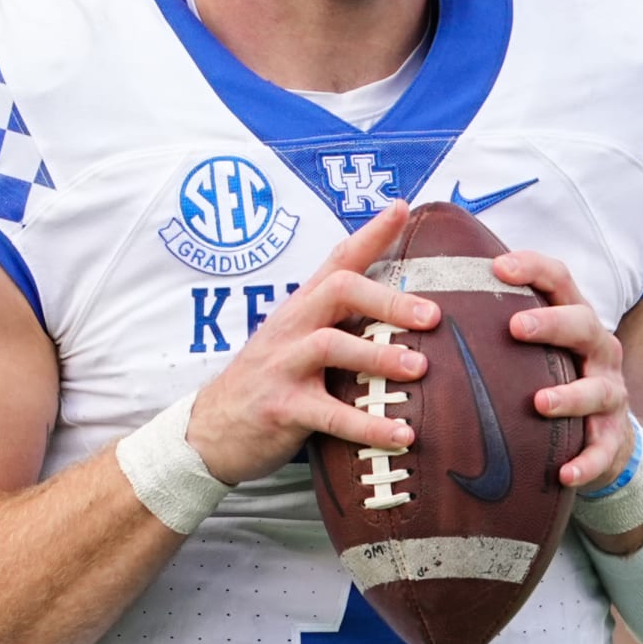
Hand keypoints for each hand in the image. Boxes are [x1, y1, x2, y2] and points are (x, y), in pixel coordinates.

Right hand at [185, 201, 440, 485]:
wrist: (209, 430)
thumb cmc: (268, 382)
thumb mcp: (294, 342)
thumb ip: (337, 324)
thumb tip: (401, 315)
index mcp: (300, 309)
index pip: (336, 261)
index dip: (370, 234)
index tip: (403, 208)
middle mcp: (291, 329)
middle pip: (338, 291)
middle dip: (388, 300)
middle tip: (433, 316)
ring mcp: (283, 366)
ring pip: (331, 346)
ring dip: (379, 356)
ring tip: (419, 369)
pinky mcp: (281, 408)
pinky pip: (330, 415)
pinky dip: (369, 425)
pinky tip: (402, 435)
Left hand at [494, 249, 634, 491]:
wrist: (601, 436)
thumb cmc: (550, 379)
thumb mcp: (531, 349)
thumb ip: (494, 327)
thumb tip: (419, 304)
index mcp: (574, 319)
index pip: (560, 281)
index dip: (533, 268)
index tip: (498, 267)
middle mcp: (598, 349)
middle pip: (583, 324)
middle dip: (551, 324)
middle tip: (515, 327)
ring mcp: (609, 392)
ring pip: (597, 389)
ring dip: (569, 396)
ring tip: (539, 402)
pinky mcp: (612, 437)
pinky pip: (602, 450)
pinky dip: (585, 462)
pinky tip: (563, 473)